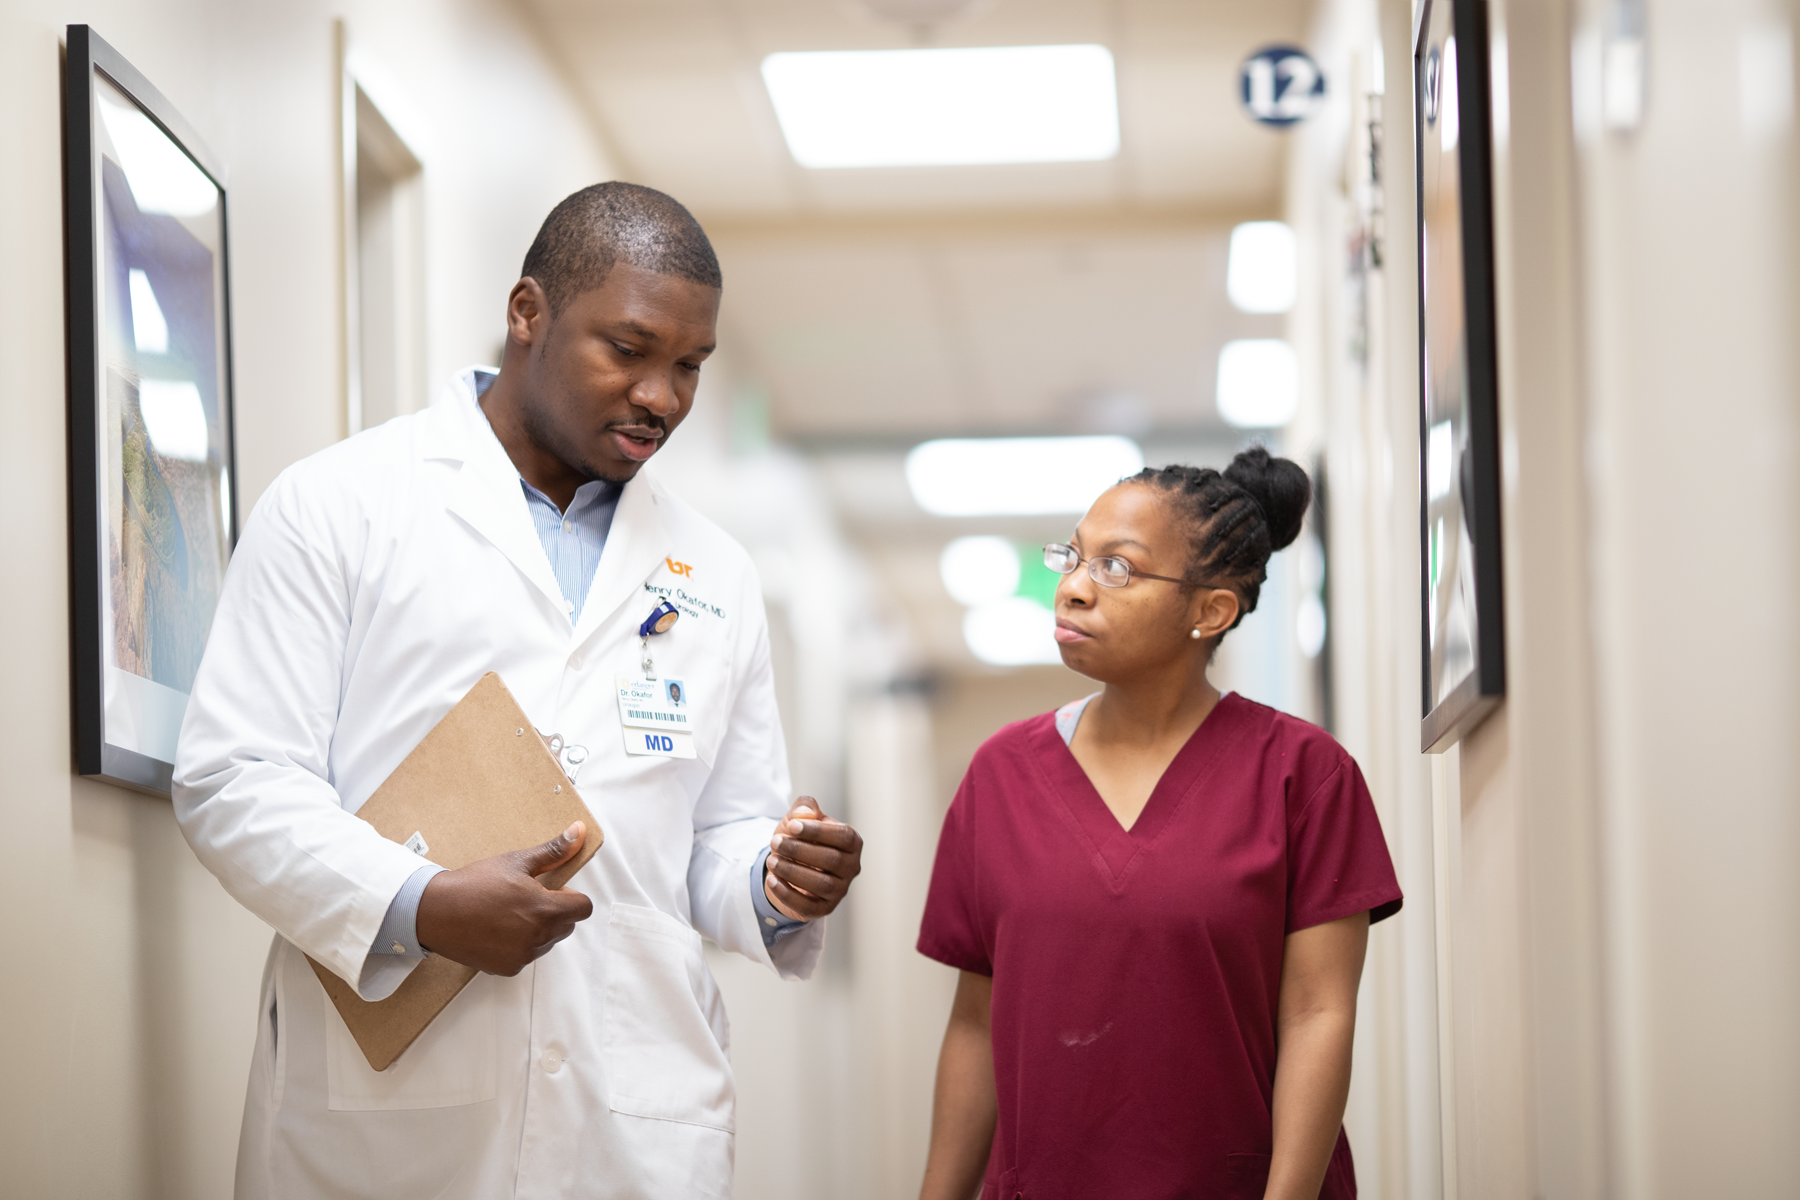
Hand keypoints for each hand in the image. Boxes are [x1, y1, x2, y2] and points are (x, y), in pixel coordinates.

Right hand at [415, 822, 594, 975]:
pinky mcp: (508, 968)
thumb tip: (578, 833)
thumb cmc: (475, 884)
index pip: (583, 908)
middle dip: (554, 912)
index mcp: (546, 910)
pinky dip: (519, 945)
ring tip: (508, 913)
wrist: (436, 911)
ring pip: (547, 942)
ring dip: (538, 929)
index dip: (570, 896)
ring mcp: (523, 956)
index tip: (551, 890)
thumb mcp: (517, 862)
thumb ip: (554, 851)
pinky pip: (526, 956)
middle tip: (525, 899)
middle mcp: (538, 937)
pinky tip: (497, 930)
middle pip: (567, 926)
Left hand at [764, 796, 862, 921]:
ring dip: (793, 872)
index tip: (792, 826)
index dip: (818, 831)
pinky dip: (788, 894)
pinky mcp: (824, 908)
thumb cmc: (799, 838)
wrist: (789, 865)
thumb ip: (804, 808)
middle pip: (832, 860)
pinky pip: (809, 906)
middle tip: (775, 842)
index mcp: (852, 842)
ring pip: (822, 884)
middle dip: (799, 850)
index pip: (843, 836)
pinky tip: (771, 880)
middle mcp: (851, 867)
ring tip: (771, 860)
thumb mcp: (799, 818)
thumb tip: (805, 813)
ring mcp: (840, 890)